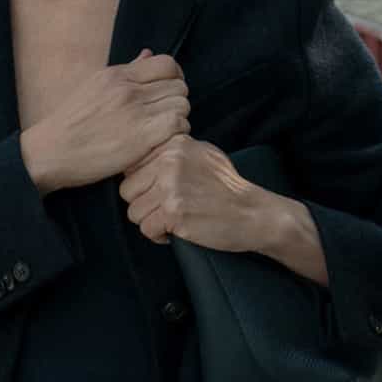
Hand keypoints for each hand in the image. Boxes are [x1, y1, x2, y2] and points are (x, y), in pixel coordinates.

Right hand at [20, 51, 188, 194]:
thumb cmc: (69, 123)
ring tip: (162, 129)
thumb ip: (125, 71)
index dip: (175, 78)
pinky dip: (177, 132)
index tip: (167, 92)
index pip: (167, 64)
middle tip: (163, 115)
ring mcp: (135, 112)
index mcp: (116, 75)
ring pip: (181, 104)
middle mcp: (128, 89)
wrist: (49, 152)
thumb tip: (148, 54)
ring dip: (178, 117)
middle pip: (178, 85)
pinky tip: (162, 140)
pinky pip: (178, 124)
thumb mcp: (93, 86)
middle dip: (176, 100)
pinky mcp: (140, 137)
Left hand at [119, 135, 273, 248]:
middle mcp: (169, 161)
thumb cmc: (227, 188)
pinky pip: (146, 229)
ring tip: (174, 220)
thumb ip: (170, 153)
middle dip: (144, 205)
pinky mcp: (173, 212)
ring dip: (151, 222)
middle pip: (127, 190)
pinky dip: (159, 236)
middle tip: (166, 210)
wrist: (253, 213)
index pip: (131, 167)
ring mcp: (170, 187)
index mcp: (173, 145)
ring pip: (134, 212)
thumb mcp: (201, 154)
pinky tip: (178, 230)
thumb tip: (136, 159)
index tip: (160, 192)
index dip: (143, 186)